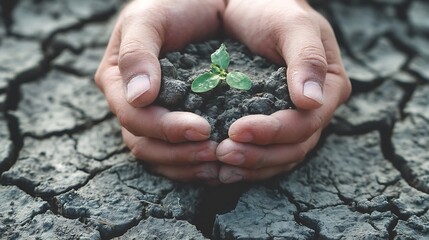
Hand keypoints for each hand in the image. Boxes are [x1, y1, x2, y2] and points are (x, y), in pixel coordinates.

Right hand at [95, 0, 225, 182]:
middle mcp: (130, 103)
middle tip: (215, 151)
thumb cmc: (170, 5)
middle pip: (144, 143)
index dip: (165, 128)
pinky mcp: (173, 120)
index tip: (202, 128)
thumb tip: (138, 97)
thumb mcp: (148, 19)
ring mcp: (151, 114)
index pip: (134, 117)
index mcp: (117, 81)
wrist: (197, 4)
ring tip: (218, 162)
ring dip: (186, 163)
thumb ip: (137, 53)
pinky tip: (216, 165)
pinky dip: (192, 163)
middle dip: (178, 152)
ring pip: (158, 154)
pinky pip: (175, 152)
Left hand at [216, 0, 351, 182]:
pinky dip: (247, 164)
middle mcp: (316, 109)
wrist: (252, 8)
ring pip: (280, 157)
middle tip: (222, 153)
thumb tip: (311, 102)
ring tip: (219, 167)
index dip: (274, 132)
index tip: (237, 130)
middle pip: (294, 147)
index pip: (307, 123)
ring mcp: (296, 119)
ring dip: (251, 165)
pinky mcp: (273, 123)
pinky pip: (266, 154)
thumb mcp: (293, 25)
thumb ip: (307, 58)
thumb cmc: (274, 10)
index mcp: (329, 87)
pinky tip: (223, 168)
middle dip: (259, 155)